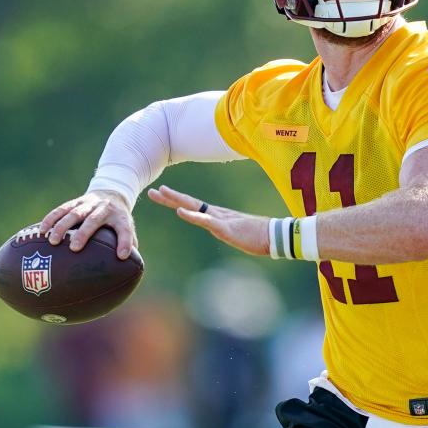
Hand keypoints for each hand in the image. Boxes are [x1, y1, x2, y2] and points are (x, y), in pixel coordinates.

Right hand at [39, 190, 136, 258]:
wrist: (112, 194)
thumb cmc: (119, 220)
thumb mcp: (128, 230)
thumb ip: (129, 246)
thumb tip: (129, 272)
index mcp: (120, 218)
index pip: (125, 230)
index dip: (125, 242)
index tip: (122, 256)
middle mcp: (104, 209)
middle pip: (93, 220)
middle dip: (83, 233)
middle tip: (74, 248)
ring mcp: (88, 204)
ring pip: (74, 213)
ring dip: (62, 226)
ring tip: (53, 241)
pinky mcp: (76, 201)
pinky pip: (61, 209)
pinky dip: (51, 219)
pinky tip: (41, 230)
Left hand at [146, 185, 269, 256]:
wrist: (274, 236)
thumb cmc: (258, 236)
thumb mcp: (236, 234)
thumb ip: (226, 231)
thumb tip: (220, 232)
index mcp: (217, 216)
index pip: (192, 205)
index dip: (176, 200)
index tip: (161, 193)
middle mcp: (216, 214)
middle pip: (189, 202)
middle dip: (169, 197)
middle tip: (152, 191)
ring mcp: (220, 219)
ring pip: (194, 207)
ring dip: (176, 200)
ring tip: (161, 192)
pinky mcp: (225, 228)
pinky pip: (205, 221)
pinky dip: (192, 216)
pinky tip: (180, 211)